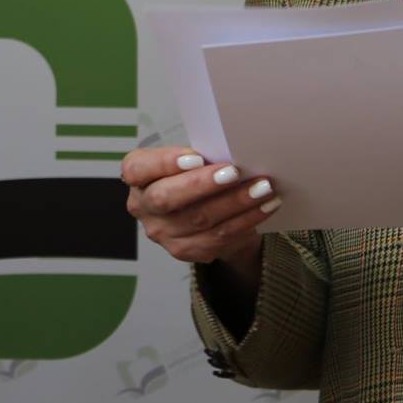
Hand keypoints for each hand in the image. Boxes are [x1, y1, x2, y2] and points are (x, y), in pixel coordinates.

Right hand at [122, 146, 278, 283]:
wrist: (203, 213)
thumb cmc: (195, 175)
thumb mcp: (190, 160)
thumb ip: (200, 158)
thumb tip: (232, 152)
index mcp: (137, 177)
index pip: (138, 169)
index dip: (164, 163)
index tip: (197, 156)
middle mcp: (143, 207)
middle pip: (166, 198)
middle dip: (204, 184)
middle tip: (234, 172)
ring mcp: (162, 232)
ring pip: (199, 219)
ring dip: (236, 203)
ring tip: (263, 188)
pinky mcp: (184, 250)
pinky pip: (218, 237)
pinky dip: (246, 220)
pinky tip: (265, 206)